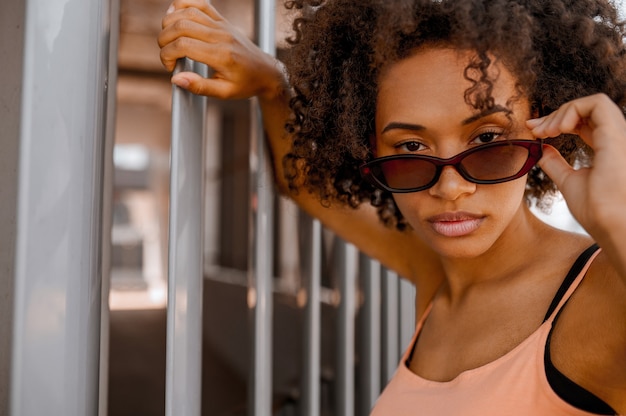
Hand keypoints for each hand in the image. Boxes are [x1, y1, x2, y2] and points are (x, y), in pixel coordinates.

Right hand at [158, 0, 286, 100]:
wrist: (266, 72)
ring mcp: (222, 25)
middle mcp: (221, 36)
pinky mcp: (222, 20)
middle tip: (166, 54)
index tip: (170, 67)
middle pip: (181, 25)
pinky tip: (175, 16)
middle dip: (164, 39)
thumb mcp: (224, 93)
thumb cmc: (246, 84)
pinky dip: (183, 5)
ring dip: (169, 23)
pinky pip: (200, 4)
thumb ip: (200, 87)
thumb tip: (176, 79)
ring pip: (187, 11)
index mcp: (221, 55)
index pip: (183, 45)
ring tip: (169, 40)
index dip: (167, 54)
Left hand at [526, 94, 625, 240]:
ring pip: (593, 103)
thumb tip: (542, 149)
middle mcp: (616, 138)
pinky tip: (557, 129)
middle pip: (586, 111)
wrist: (613, 226)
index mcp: (608, 148)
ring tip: (546, 131)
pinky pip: (598, 104)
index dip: (556, 121)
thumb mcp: (569, 181)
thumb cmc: (598, 211)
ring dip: (563, 111)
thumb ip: (556, 164)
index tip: (533, 131)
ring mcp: (618, 135)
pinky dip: (573, 109)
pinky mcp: (615, 136)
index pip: (584, 123)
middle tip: (533, 129)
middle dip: (554, 115)